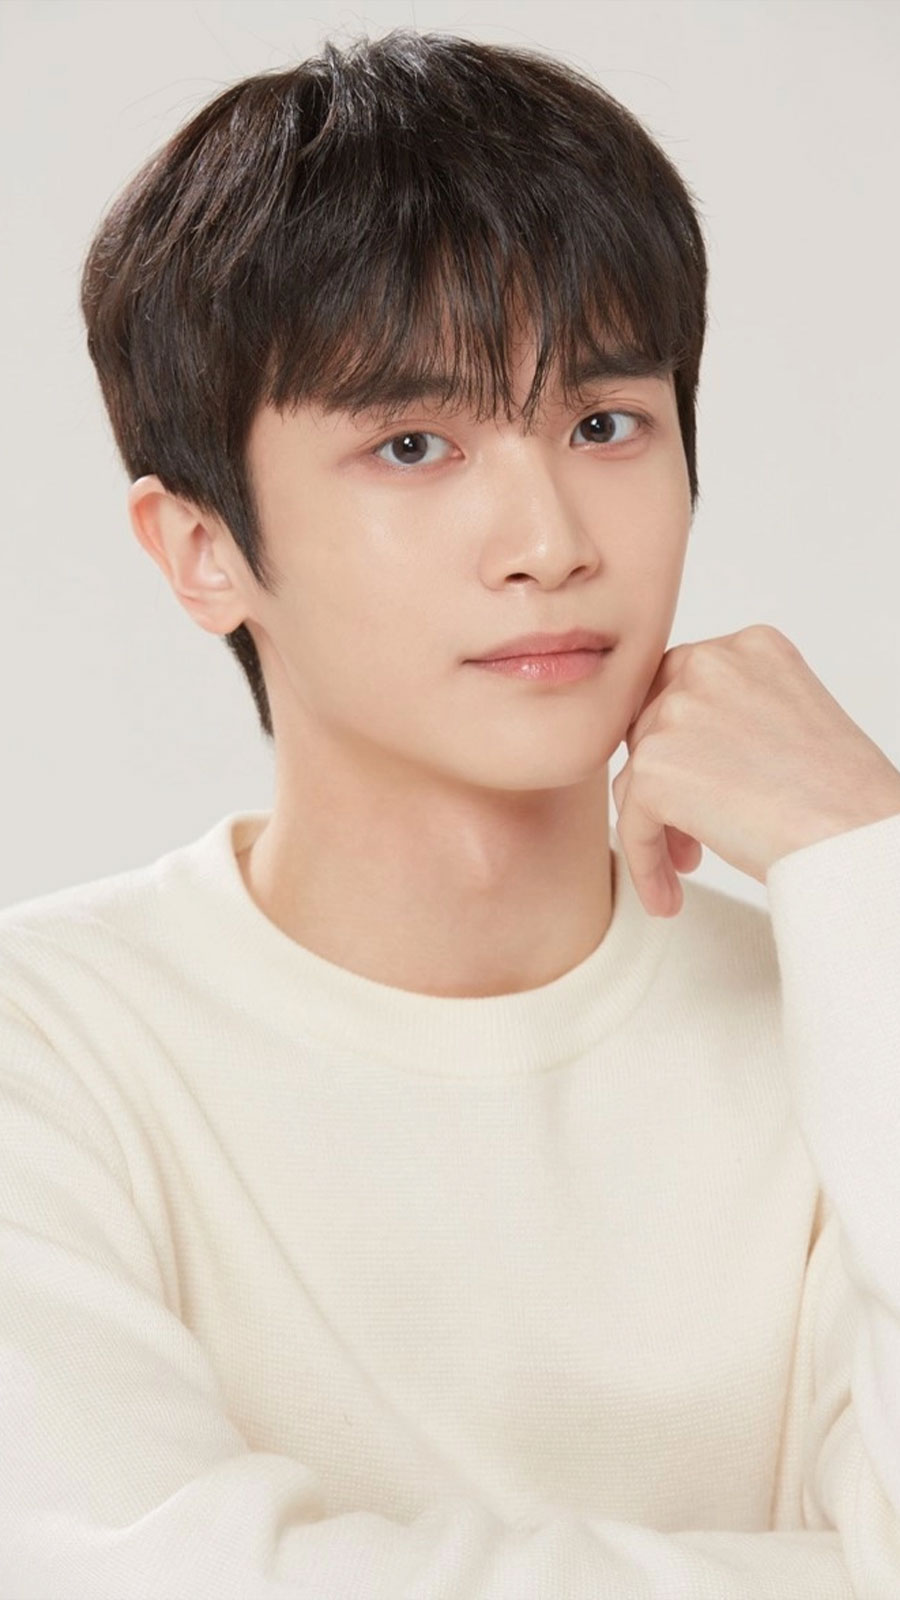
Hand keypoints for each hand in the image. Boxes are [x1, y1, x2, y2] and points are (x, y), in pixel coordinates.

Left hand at [611, 624, 899, 916]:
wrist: (857, 832)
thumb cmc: (843, 794)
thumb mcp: (789, 721)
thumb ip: (734, 716)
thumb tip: (677, 750)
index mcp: (748, 648)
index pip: (681, 688)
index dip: (682, 744)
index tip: (699, 785)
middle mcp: (708, 666)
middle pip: (651, 729)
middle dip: (668, 786)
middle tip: (691, 836)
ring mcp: (676, 713)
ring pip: (638, 778)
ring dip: (657, 825)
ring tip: (686, 866)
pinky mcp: (654, 767)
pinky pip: (631, 822)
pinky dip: (645, 862)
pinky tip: (668, 896)